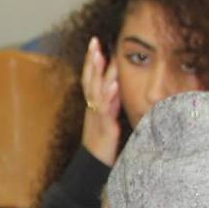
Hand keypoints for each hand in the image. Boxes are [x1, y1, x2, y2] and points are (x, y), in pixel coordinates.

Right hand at [79, 36, 123, 165]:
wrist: (94, 165)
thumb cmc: (102, 144)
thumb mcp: (107, 119)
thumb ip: (112, 103)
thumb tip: (118, 88)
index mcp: (94, 104)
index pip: (91, 78)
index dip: (92, 61)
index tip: (95, 43)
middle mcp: (93, 107)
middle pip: (90, 79)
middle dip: (92, 60)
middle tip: (94, 42)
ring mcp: (97, 116)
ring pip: (95, 90)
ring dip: (98, 73)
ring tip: (101, 56)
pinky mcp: (103, 126)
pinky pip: (105, 109)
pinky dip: (109, 96)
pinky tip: (114, 86)